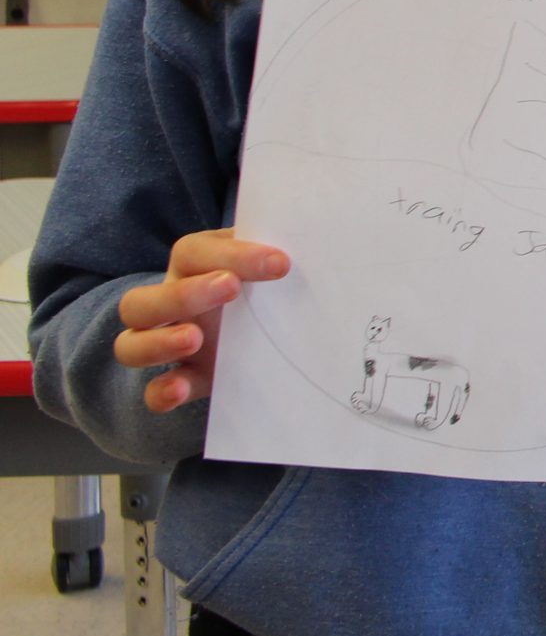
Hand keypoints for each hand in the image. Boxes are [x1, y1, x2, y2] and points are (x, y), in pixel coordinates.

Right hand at [114, 229, 290, 413]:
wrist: (264, 327)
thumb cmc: (266, 282)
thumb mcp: (269, 264)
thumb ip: (280, 255)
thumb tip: (324, 243)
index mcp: (193, 265)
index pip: (194, 253)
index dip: (233, 255)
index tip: (280, 262)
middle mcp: (168, 303)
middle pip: (141, 300)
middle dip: (185, 294)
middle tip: (232, 289)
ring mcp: (167, 343)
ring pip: (130, 345)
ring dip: (160, 342)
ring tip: (196, 339)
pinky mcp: (183, 378)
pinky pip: (151, 391)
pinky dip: (161, 392)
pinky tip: (180, 389)